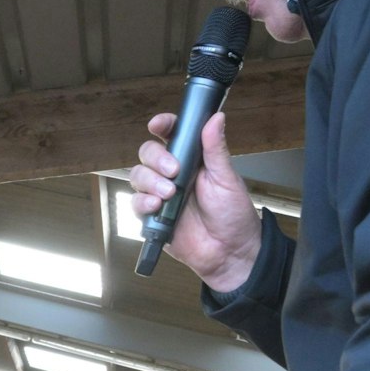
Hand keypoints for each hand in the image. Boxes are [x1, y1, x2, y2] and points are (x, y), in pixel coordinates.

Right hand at [127, 112, 263, 292]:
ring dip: (149, 182)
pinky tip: (156, 207)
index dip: (162, 126)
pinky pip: (135, 204)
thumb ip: (216, 149)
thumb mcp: (226, 179)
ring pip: (138, 176)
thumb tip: (216, 118)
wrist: (229, 252)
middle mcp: (172, 174)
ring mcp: (160, 195)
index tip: (158, 125)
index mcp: (191, 160)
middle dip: (156, 159)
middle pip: (148, 153)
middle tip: (174, 171)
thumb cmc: (233, 215)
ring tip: (169, 194)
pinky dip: (142, 203)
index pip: (171, 135)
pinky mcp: (152, 217)